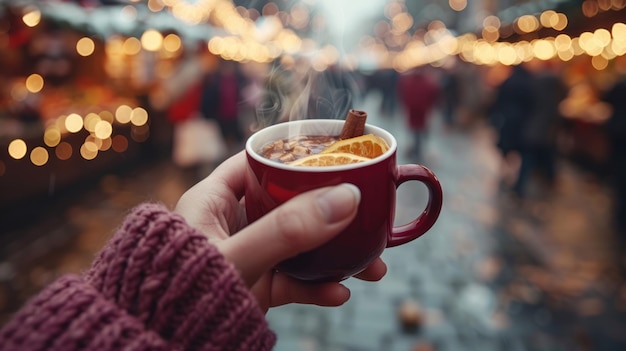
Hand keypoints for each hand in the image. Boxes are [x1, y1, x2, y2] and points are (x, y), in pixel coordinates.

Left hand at [175, 151, 386, 311]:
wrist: (164, 341)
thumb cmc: (181, 290)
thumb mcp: (236, 255)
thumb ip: (287, 230)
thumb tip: (345, 199)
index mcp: (214, 199)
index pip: (258, 163)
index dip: (294, 157)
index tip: (334, 158)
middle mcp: (232, 223)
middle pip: (291, 204)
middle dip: (332, 213)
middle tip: (367, 216)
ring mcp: (248, 255)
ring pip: (300, 245)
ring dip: (337, 255)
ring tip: (373, 267)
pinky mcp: (256, 287)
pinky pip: (294, 282)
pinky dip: (318, 287)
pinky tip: (340, 293)